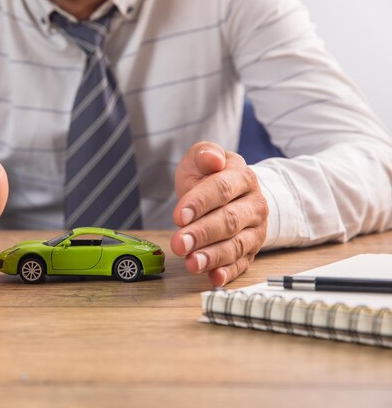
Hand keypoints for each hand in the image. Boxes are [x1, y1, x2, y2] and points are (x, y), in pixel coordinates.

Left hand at [170, 142, 267, 286]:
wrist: (231, 193)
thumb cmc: (209, 176)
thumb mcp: (201, 159)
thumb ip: (204, 154)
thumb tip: (213, 159)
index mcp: (242, 177)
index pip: (221, 190)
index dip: (200, 203)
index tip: (179, 216)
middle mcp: (254, 205)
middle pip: (228, 220)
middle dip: (201, 233)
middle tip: (178, 244)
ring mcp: (255, 230)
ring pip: (236, 245)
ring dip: (213, 256)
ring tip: (191, 263)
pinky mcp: (251, 251)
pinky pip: (242, 264)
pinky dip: (228, 273)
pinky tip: (213, 278)